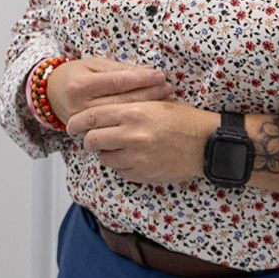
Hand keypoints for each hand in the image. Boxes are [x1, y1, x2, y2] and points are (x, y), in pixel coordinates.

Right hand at [46, 56, 172, 124]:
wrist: (52, 93)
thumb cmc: (75, 75)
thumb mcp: (94, 65)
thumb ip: (120, 69)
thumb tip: (148, 71)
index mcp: (81, 86)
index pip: (117, 82)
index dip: (140, 78)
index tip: (159, 75)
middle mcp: (81, 106)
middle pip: (121, 101)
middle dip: (148, 93)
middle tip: (167, 87)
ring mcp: (85, 122)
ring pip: (120, 116)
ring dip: (145, 107)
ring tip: (164, 99)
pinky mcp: (89, 133)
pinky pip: (115, 127)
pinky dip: (133, 120)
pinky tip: (149, 114)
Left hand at [66, 100, 215, 185]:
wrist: (207, 143)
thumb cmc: (182, 119)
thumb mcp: (152, 104)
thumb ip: (124, 108)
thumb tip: (97, 114)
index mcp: (133, 112)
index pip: (92, 117)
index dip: (77, 122)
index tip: (71, 125)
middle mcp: (132, 135)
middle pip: (92, 140)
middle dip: (90, 140)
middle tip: (94, 138)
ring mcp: (137, 157)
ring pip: (105, 158)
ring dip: (107, 153)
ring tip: (120, 146)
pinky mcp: (144, 174)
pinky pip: (121, 171)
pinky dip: (122, 165)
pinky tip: (134, 157)